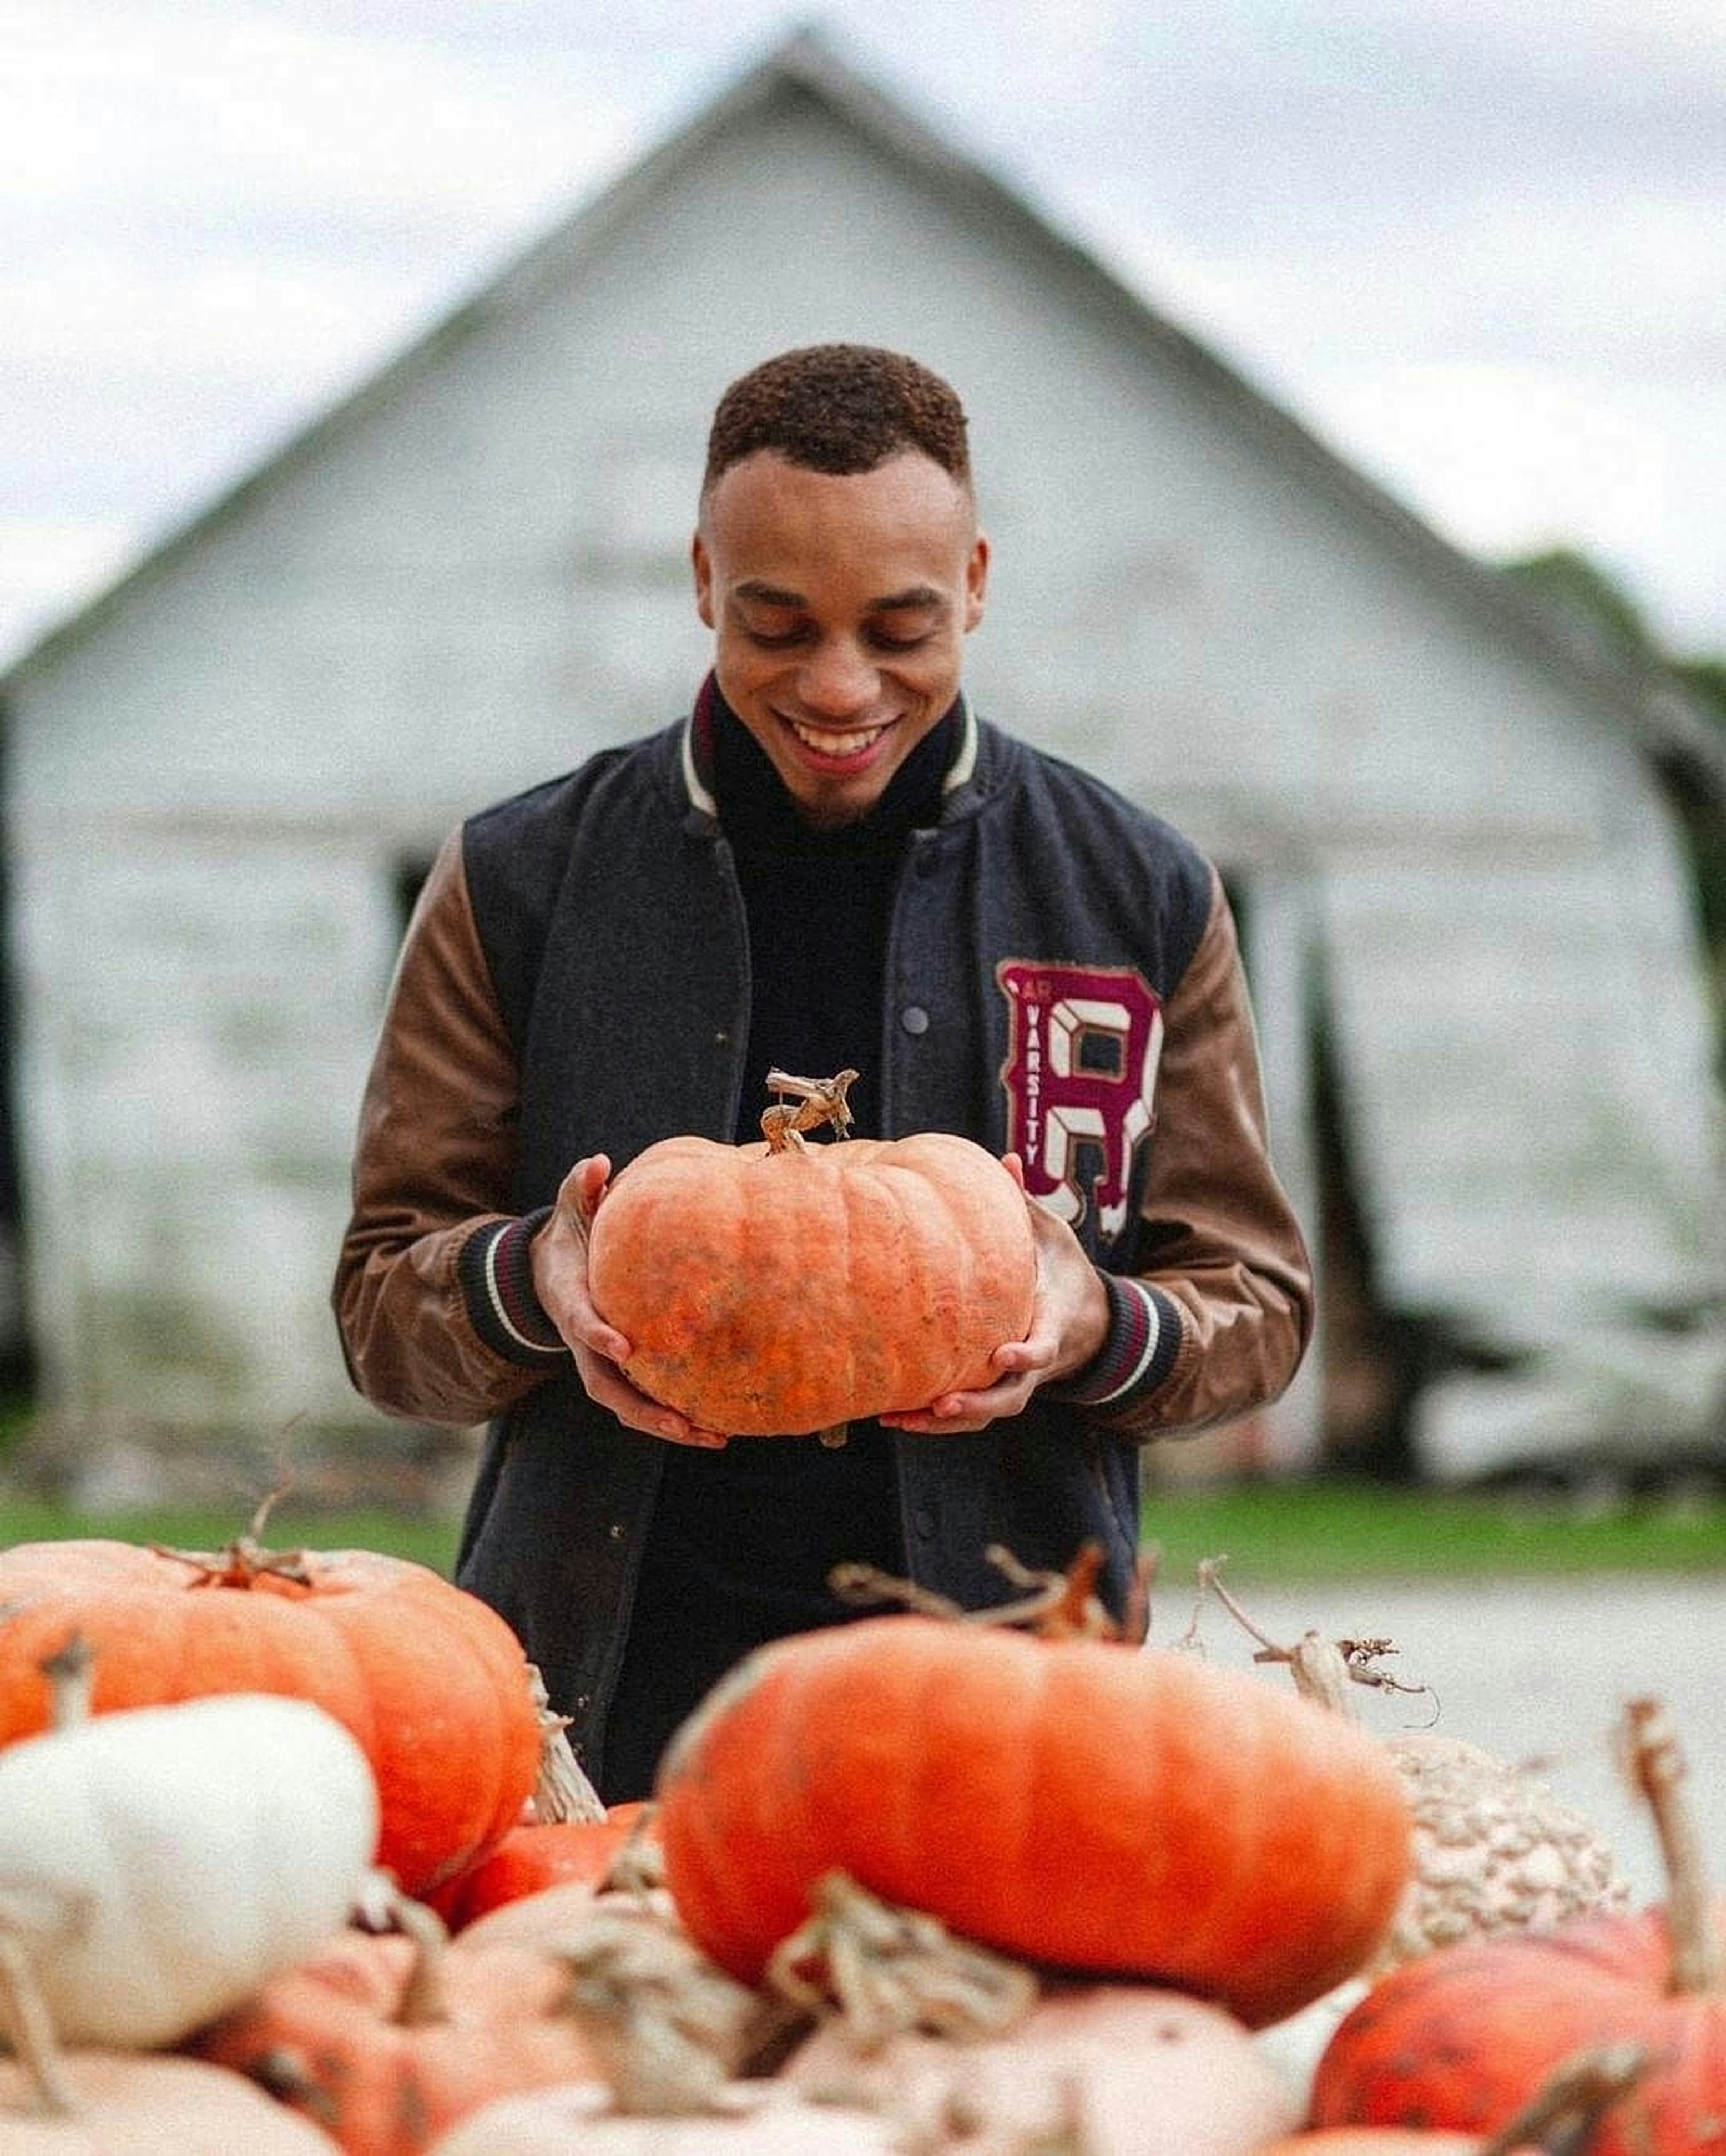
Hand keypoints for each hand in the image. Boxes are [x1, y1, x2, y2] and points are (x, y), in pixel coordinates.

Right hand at [531, 1154, 728, 1448]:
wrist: (548, 1272)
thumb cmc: (571, 1236)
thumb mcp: (571, 1207)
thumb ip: (582, 1187)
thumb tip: (598, 1162)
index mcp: (569, 1298)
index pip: (580, 1320)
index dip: (598, 1335)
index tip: (624, 1346)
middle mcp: (583, 1341)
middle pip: (605, 1385)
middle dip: (642, 1407)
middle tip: (683, 1420)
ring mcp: (599, 1361)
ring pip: (626, 1406)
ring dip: (667, 1425)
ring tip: (714, 1437)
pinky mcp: (619, 1372)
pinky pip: (643, 1403)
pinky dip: (674, 1420)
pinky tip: (716, 1430)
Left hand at [878, 1154, 1108, 1435]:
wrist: (1085, 1317)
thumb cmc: (1061, 1268)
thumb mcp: (1053, 1234)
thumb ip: (1026, 1204)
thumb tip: (1007, 1159)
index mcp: (1052, 1323)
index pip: (1043, 1346)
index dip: (1027, 1354)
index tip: (1002, 1354)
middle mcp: (1034, 1361)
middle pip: (1012, 1396)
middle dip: (978, 1404)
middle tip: (942, 1403)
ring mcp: (1016, 1380)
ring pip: (987, 1413)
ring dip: (945, 1422)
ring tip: (898, 1419)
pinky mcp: (996, 1389)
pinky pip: (969, 1414)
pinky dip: (934, 1420)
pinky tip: (893, 1417)